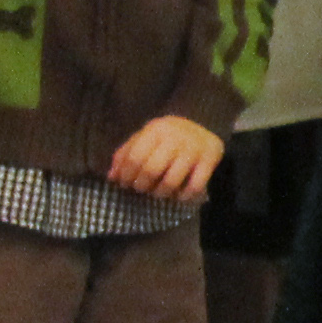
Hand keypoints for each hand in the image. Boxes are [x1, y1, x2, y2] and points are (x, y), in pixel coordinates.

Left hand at [108, 114, 226, 204]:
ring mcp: (194, 149)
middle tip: (141, 189)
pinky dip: (183, 196)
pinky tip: (177, 196)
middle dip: (142, 186)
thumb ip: (126, 154)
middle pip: (151, 170)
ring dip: (160, 193)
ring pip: (171, 182)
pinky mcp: (209, 160)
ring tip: (157, 193)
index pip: (135, 157)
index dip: (126, 175)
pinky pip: (194, 187)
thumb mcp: (145, 137)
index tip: (124, 184)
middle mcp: (175, 138)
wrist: (203, 126)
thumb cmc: (166, 136)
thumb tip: (112, 177)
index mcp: (156, 130)